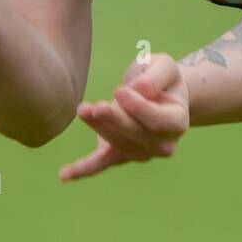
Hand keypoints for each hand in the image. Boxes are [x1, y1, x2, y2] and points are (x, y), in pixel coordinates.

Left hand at [59, 53, 189, 181]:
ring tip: (82, 109)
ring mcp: (141, 153)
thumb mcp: (164, 66)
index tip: (120, 91)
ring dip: (98, 128)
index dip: (139, 108)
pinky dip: (83, 169)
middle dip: (115, 121)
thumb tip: (140, 90)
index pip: (158, 120)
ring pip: (117, 144)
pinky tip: (64, 175)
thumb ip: (156, 77)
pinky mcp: (119, 154)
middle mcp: (162, 144)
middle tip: (97, 107)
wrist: (160, 94)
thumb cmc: (162, 79)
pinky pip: (101, 163)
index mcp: (177, 121)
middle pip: (136, 135)